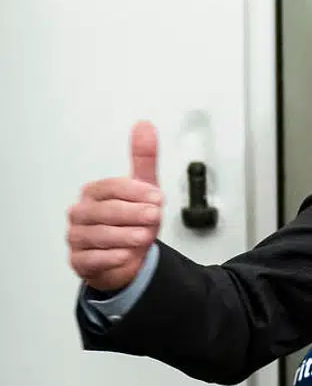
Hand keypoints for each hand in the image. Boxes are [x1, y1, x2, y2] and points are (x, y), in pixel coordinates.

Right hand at [67, 121, 163, 291]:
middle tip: (155, 216)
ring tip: (144, 236)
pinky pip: (90, 259)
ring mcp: (78, 237)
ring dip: (125, 236)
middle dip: (133, 213)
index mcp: (95, 193)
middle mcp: (82, 213)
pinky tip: (125, 255)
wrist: (129, 257)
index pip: (111, 187)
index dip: (136, 192)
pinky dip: (110, 257)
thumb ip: (144, 159)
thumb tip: (144, 125)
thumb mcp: (144, 189)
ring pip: (98, 235)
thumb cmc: (133, 221)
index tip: (158, 198)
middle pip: (105, 210)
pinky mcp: (80, 260)